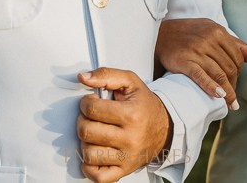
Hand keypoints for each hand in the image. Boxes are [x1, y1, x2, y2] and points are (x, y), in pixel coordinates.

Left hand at [77, 68, 171, 182]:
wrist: (164, 128)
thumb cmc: (143, 104)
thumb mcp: (130, 82)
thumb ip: (106, 75)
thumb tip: (82, 77)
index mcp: (131, 114)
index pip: (92, 109)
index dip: (85, 103)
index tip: (90, 102)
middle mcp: (130, 138)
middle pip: (87, 132)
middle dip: (82, 121)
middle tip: (90, 117)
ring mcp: (127, 158)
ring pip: (89, 154)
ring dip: (85, 143)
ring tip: (93, 134)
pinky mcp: (124, 171)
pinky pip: (98, 177)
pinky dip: (89, 168)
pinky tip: (93, 153)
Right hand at [156, 18, 246, 109]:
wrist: (157, 36)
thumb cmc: (187, 35)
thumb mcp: (212, 33)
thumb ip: (237, 45)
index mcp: (217, 30)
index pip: (237, 56)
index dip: (239, 73)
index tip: (235, 84)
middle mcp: (208, 38)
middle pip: (230, 67)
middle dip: (234, 85)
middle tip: (232, 99)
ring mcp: (196, 49)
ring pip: (219, 74)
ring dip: (227, 92)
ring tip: (230, 105)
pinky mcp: (184, 61)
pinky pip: (201, 76)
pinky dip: (212, 87)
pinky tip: (219, 97)